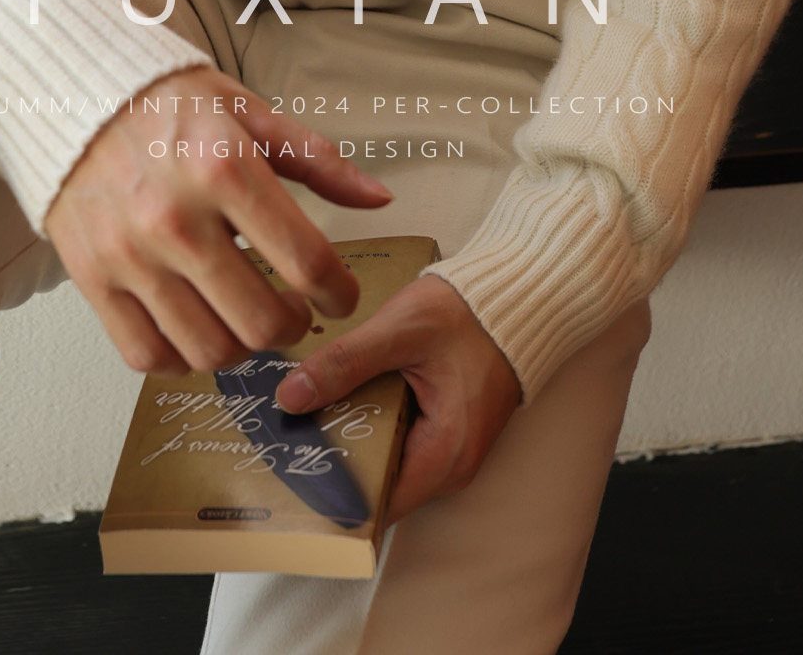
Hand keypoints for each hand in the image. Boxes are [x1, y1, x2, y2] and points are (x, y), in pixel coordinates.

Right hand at [44, 64, 393, 377]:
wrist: (72, 94)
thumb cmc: (166, 102)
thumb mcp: (248, 112)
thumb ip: (318, 160)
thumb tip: (378, 198)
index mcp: (223, 167)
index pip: (306, 259)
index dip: (339, 290)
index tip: (340, 292)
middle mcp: (175, 217)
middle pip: (262, 320)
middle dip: (296, 324)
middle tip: (298, 310)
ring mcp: (129, 254)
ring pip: (209, 349)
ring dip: (244, 348)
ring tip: (250, 320)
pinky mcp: (92, 278)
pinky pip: (147, 354)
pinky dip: (182, 358)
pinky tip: (199, 327)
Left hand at [273, 273, 521, 525]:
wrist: (514, 297)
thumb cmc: (466, 313)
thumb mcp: (400, 331)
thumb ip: (345, 364)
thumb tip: (290, 397)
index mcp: (444, 454)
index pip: (378, 505)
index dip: (333, 493)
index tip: (293, 471)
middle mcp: (452, 467)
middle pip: (379, 486)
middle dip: (335, 463)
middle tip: (289, 437)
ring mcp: (451, 452)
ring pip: (388, 464)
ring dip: (352, 442)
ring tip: (307, 416)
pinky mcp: (447, 433)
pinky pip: (401, 444)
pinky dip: (373, 427)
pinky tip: (343, 400)